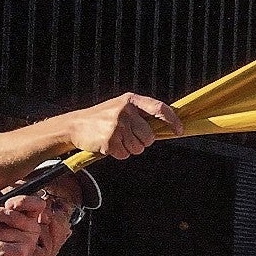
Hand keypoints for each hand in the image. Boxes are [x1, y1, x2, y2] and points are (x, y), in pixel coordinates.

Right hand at [66, 92, 182, 159]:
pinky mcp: (109, 140)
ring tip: (116, 139)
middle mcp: (125, 111)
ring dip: (129, 148)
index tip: (180, 130)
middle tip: (128, 137)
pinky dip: (119, 153)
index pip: (159, 108)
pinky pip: (125, 155)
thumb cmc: (102, 118)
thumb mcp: (121, 108)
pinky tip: (109, 144)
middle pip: (149, 137)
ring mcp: (116, 126)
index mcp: (131, 101)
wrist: (75, 125)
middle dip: (142, 142)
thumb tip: (166, 127)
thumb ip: (140, 115)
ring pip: (138, 148)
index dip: (172, 120)